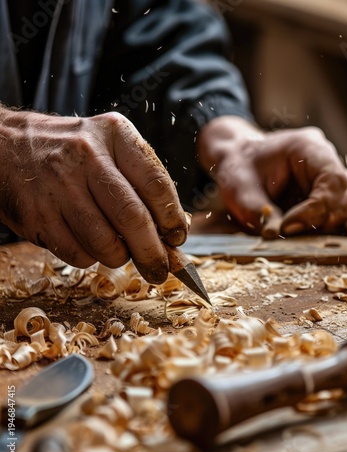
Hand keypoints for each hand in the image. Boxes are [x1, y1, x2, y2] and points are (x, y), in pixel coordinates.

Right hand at [0, 109, 187, 282]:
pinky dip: (90, 259)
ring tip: (120, 254)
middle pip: (132, 217)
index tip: (177, 238)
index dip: (172, 219)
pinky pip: (76, 254)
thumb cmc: (71, 153)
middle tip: (160, 269)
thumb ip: (141, 183)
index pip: (156, 183)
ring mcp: (59, 186)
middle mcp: (86, 155)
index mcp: (114, 135)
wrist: (6, 146)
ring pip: (104, 241)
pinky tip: (89, 245)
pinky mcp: (37, 214)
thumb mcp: (109, 148)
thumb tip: (173, 233)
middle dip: (152, 252)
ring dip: (119, 258)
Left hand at [198, 116, 346, 237]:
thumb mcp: (239, 188)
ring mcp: (333, 178)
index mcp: (307, 147)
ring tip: (324, 243)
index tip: (288, 226)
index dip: (317, 208)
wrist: (238, 162)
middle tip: (297, 233)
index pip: (331, 178)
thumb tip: (276, 236)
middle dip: (330, 219)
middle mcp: (327, 161)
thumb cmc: (239, 169)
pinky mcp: (332, 196)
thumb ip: (257, 211)